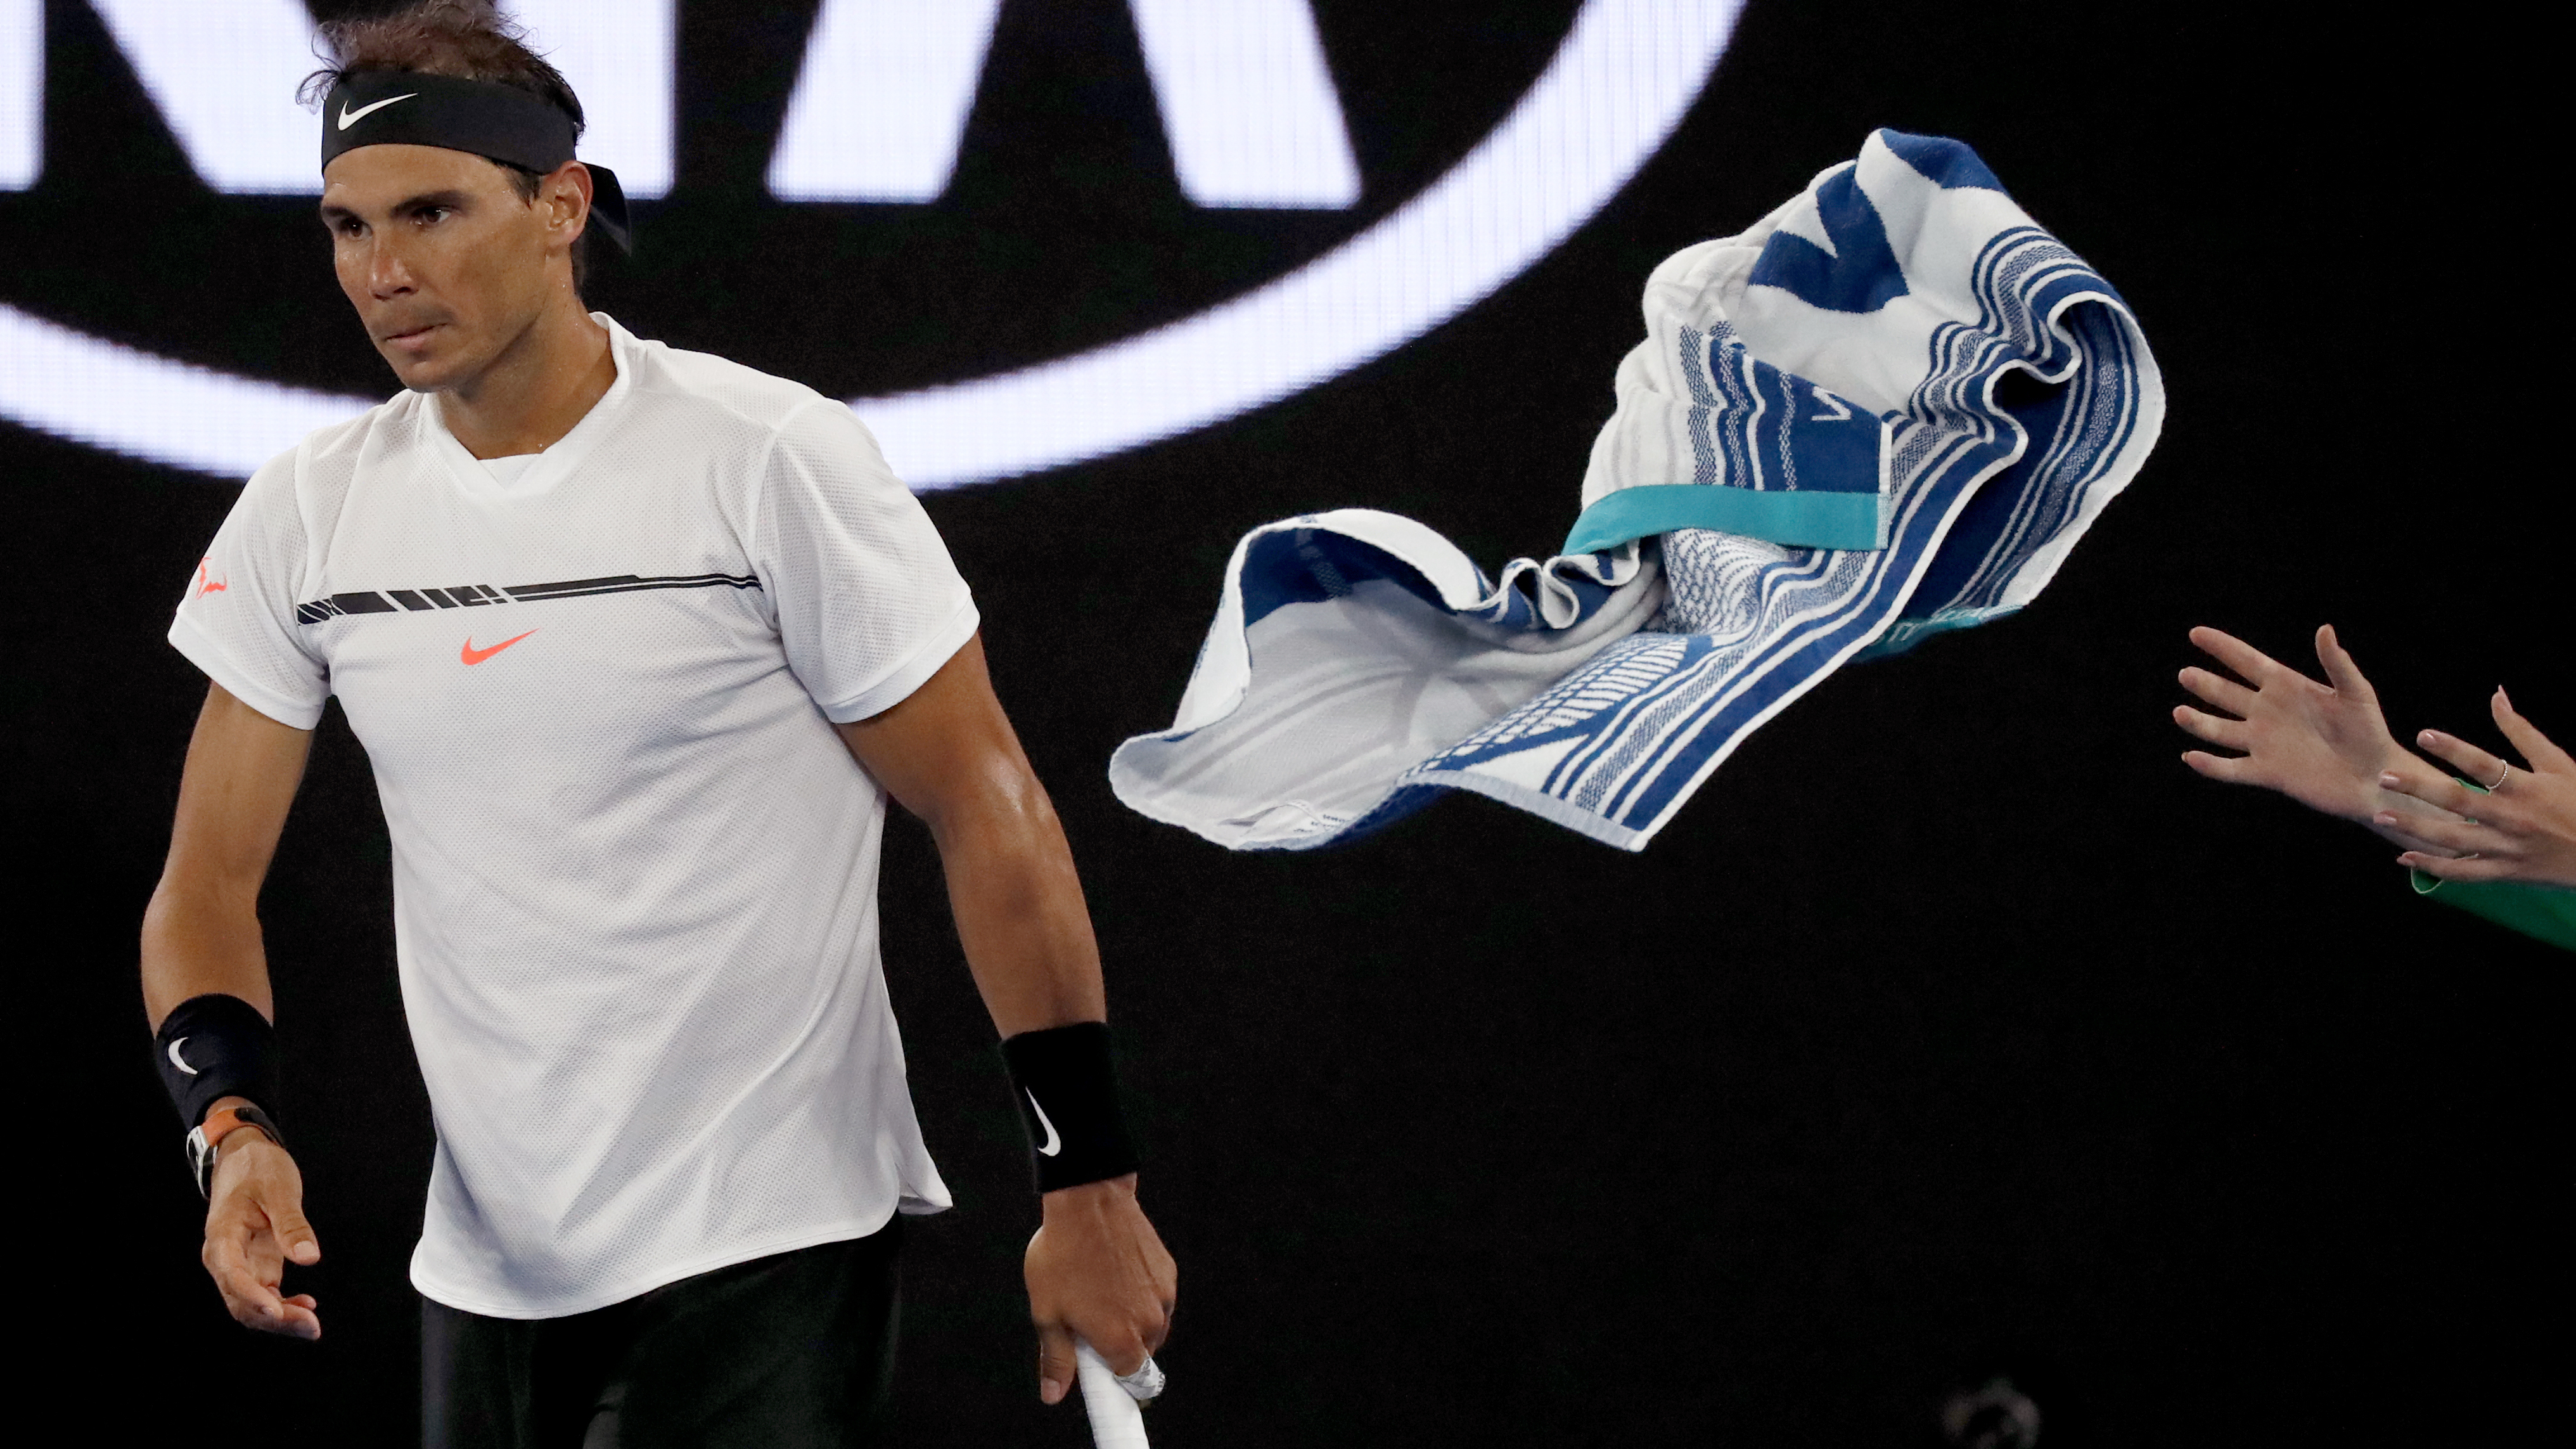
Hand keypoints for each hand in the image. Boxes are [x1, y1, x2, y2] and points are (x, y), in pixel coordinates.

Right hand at [202, 1125, 321, 1339]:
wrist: (244, 1158)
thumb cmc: (258, 1169)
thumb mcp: (279, 1189)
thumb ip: (292, 1224)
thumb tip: (308, 1258)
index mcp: (223, 1236)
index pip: (232, 1274)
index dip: (253, 1297)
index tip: (278, 1311)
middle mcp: (224, 1257)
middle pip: (241, 1300)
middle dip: (274, 1319)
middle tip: (311, 1326)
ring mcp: (238, 1264)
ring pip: (251, 1305)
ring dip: (279, 1319)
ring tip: (312, 1326)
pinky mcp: (253, 1265)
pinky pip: (263, 1295)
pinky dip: (282, 1306)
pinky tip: (306, 1305)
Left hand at [1025, 1175, 1174, 1404]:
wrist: (1089, 1201)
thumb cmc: (1062, 1256)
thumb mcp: (1047, 1312)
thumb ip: (1056, 1359)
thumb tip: (1053, 1395)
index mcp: (1121, 1341)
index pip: (1133, 1384)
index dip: (1116, 1384)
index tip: (1100, 1375)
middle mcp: (1150, 1323)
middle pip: (1140, 1355)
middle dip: (1117, 1349)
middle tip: (1087, 1324)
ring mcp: (1163, 1296)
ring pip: (1151, 1326)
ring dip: (1130, 1322)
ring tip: (1099, 1293)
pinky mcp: (1168, 1272)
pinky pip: (1157, 1299)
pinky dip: (1140, 1296)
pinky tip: (1114, 1274)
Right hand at [2174, 624, 2455, 834]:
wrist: (2376, 777)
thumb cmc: (2371, 732)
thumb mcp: (2357, 693)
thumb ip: (2337, 664)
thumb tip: (2324, 629)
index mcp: (2287, 688)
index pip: (2247, 662)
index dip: (2222, 647)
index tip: (2196, 633)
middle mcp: (2269, 713)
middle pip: (2226, 694)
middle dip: (2204, 684)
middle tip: (2186, 674)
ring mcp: (2264, 743)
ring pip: (2220, 730)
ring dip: (2199, 722)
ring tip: (2179, 713)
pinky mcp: (2266, 772)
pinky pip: (2230, 768)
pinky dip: (2209, 765)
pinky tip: (2190, 757)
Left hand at [2377, 688, 2575, 887]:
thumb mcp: (2558, 763)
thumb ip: (2521, 731)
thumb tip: (2496, 694)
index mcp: (2527, 787)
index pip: (2485, 764)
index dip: (2454, 749)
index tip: (2423, 734)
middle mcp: (2514, 818)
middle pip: (2460, 802)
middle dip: (2420, 789)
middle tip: (2385, 777)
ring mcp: (2509, 848)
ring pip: (2454, 840)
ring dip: (2416, 828)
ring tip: (2382, 815)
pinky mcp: (2507, 872)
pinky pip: (2465, 872)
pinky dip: (2434, 867)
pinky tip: (2405, 857)